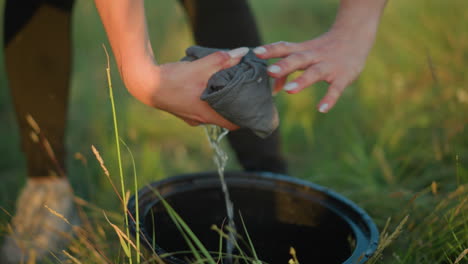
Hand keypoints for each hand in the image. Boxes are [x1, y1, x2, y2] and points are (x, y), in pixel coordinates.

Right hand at [123, 47, 249, 128]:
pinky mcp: (183, 110)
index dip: (245, 118)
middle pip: (224, 117)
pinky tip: (207, 87)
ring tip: (228, 88)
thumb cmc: (174, 79)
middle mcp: (200, 120)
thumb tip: (243, 53)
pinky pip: (201, 108)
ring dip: (220, 103)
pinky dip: (207, 100)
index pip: (234, 125)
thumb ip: (223, 60)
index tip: (252, 107)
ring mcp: (190, 116)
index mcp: (208, 115)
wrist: (145, 84)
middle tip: (243, 94)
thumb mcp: (201, 67)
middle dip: (234, 107)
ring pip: (212, 112)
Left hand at [253, 28, 375, 112]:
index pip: (284, 48)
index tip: (255, 52)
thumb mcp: (305, 55)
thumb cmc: (323, 49)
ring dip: (302, 81)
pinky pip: (336, 89)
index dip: (270, 50)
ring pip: (315, 73)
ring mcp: (329, 66)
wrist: (355, 36)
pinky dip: (329, 99)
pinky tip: (321, 109)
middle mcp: (314, 56)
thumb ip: (287, 71)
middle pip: (298, 59)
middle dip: (284, 66)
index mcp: (303, 50)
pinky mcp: (344, 76)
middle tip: (270, 71)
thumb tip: (273, 90)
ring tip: (288, 91)